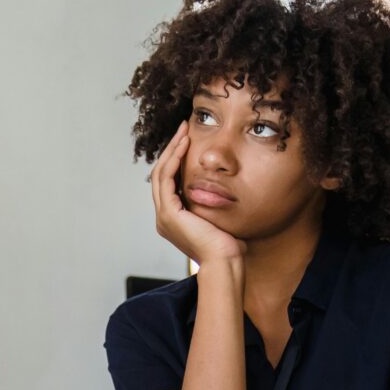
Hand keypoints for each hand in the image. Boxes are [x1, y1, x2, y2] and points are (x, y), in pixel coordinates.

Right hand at [150, 121, 245, 265]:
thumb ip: (213, 203)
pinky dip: (174, 160)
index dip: (177, 158)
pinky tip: (184, 146)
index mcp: (173, 219)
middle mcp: (164, 217)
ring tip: (183, 132)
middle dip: (172, 149)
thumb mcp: (218, 218)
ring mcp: (164, 216)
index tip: (188, 139)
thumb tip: (223, 190)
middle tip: (183, 128)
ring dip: (172, 150)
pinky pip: (166, 179)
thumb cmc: (227, 245)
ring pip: (161, 173)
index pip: (169, 182)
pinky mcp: (168, 214)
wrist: (224, 261)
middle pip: (162, 174)